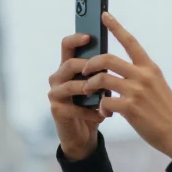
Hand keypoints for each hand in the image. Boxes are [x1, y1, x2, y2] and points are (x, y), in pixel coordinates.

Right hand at [47, 33, 105, 160]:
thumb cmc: (93, 106)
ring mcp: (54, 94)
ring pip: (71, 85)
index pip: (67, 45)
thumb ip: (101, 72)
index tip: (89, 36)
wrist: (84, 135)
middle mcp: (57, 77)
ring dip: (91, 90)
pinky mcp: (56, 110)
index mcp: (68, 67)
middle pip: (69, 63)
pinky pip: (74, 107)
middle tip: (105, 72)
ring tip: (105, 96)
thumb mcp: (99, 86)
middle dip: (88, 67)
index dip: (76, 38)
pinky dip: (91, 111)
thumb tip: (117, 58)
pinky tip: (103, 115)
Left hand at [80, 12, 171, 158]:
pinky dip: (101, 108)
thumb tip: (117, 72)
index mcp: (150, 68)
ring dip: (90, 86)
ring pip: (101, 79)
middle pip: (107, 59)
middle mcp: (143, 76)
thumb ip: (141, 76)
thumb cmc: (167, 112)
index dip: (116, 27)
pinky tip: (105, 113)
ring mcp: (136, 91)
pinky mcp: (130, 108)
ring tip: (87, 92)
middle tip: (83, 70)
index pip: (130, 41)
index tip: (104, 15)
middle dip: (90, 63)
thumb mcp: (158, 87)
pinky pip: (105, 102)